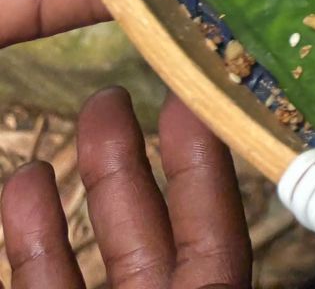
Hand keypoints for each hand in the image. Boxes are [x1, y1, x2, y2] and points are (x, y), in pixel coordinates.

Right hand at [1, 88, 250, 288]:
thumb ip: (212, 263)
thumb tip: (242, 245)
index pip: (217, 227)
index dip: (205, 163)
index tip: (191, 98)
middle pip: (154, 225)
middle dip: (136, 158)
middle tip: (118, 94)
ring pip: (101, 248)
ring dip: (86, 185)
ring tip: (89, 113)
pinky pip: (45, 282)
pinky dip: (33, 235)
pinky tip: (24, 180)